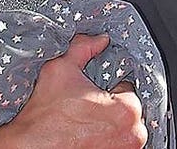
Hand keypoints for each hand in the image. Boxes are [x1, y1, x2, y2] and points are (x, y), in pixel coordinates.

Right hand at [0, 34, 146, 148]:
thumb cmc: (43, 119)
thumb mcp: (60, 71)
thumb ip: (83, 49)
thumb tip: (98, 39)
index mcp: (128, 110)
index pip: (127, 88)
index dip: (107, 87)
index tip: (92, 93)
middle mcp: (133, 135)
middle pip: (128, 110)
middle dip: (110, 107)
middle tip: (86, 109)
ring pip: (123, 129)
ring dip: (109, 125)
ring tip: (84, 124)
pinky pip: (115, 144)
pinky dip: (105, 139)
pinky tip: (85, 136)